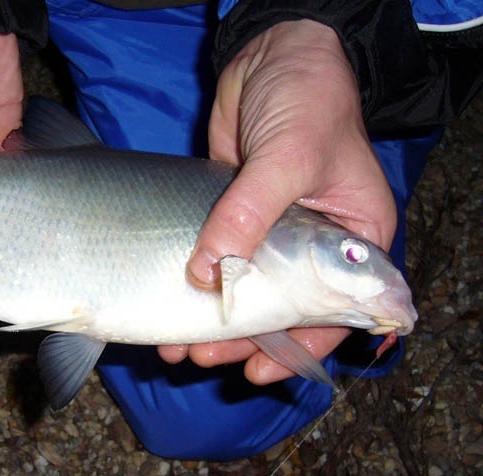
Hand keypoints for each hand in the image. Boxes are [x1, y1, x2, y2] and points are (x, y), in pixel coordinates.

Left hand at [159, 20, 397, 382]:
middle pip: (279, 309)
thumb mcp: (289, 157)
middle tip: (200, 355)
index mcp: (353, 241)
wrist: (274, 55)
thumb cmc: (309, 99)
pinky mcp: (233, 217)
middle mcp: (314, 246)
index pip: (334, 312)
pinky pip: (215, 261)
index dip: (298, 347)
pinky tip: (170, 303)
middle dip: (240, 338)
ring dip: (211, 319)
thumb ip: (249, 215)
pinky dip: (195, 284)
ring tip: (177, 345)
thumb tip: (203, 273)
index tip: (258, 373)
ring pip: (243, 291)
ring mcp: (271, 233)